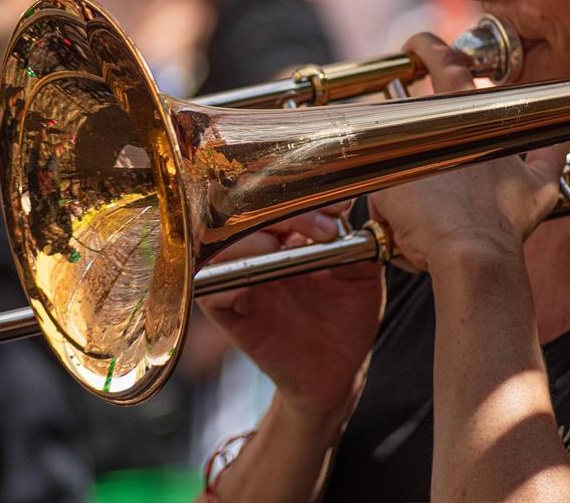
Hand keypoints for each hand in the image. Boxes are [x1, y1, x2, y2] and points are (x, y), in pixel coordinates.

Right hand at [196, 203, 384, 424]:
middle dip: (279, 214)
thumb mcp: (360, 278)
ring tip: (278, 249)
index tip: (336, 211)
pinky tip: (250, 283)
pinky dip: (225, 281)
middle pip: (246, 216)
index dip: (303, 198)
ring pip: (221, 246)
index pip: (277, 202)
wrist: (336, 372)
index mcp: (287, 237)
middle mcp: (258, 253)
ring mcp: (241, 281)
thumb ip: (354, 246)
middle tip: (319, 229)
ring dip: (249, 242)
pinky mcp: (229, 313)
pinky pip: (209, 290)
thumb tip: (343, 216)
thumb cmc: (346, 321)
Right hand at [367, 34, 565, 272]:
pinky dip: (548, 150)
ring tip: (469, 121)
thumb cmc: (425, 226)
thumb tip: (383, 177)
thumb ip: (387, 174)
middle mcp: (483, 129)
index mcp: (448, 122)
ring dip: (486, 114)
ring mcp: (511, 156)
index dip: (426, 48)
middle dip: (450, 69)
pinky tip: (552, 142)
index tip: (414, 46)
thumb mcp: (386, 195)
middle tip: (433, 67)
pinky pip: (549, 159)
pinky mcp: (535, 186)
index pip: (442, 65)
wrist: (467, 256)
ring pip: (506, 118)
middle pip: (472, 86)